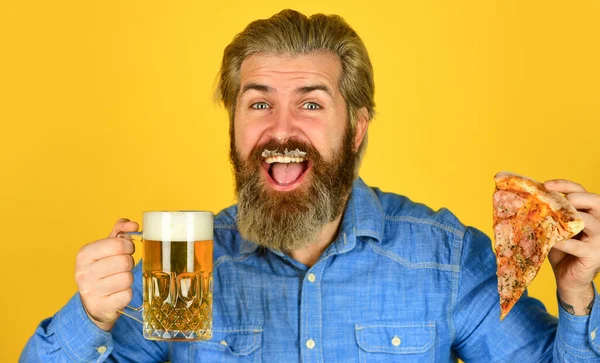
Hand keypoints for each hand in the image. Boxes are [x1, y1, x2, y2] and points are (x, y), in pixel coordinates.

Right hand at [74, 218, 138, 329]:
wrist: (93, 302)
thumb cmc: (103, 269)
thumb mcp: (106, 248)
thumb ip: (120, 231)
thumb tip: (133, 224)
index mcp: (84, 254)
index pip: (118, 244)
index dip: (128, 246)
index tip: (126, 250)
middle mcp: (83, 272)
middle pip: (124, 262)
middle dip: (129, 263)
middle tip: (122, 267)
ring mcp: (90, 291)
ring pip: (127, 278)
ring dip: (128, 279)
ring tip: (118, 280)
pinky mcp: (101, 307)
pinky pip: (127, 295)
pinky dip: (126, 293)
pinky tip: (117, 293)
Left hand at [545, 179, 599, 314]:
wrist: (568, 279)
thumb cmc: (561, 250)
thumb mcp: (554, 229)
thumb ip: (547, 215)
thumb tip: (524, 200)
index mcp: (590, 212)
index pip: (581, 190)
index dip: (564, 184)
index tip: (545, 185)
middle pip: (595, 200)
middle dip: (574, 197)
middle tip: (554, 201)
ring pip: (589, 221)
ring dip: (566, 219)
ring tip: (548, 221)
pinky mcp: (595, 255)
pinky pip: (579, 246)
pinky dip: (563, 243)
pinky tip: (551, 243)